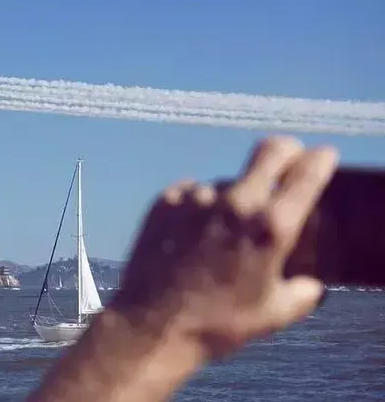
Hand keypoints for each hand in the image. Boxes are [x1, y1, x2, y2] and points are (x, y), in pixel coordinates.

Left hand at [111, 135, 337, 361]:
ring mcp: (196, 196)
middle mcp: (235, 202)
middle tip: (288, 160)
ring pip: (228, 181)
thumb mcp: (275, 313)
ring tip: (223, 233)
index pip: (307, 172)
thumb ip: (302, 291)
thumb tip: (310, 282)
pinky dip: (200, 206)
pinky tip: (192, 235)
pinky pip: (194, 192)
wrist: (153, 326)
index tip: (323, 157)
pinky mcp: (165, 199)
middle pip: (270, 150)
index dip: (321, 159)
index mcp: (270, 226)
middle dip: (286, 151)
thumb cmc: (219, 323)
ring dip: (235, 196)